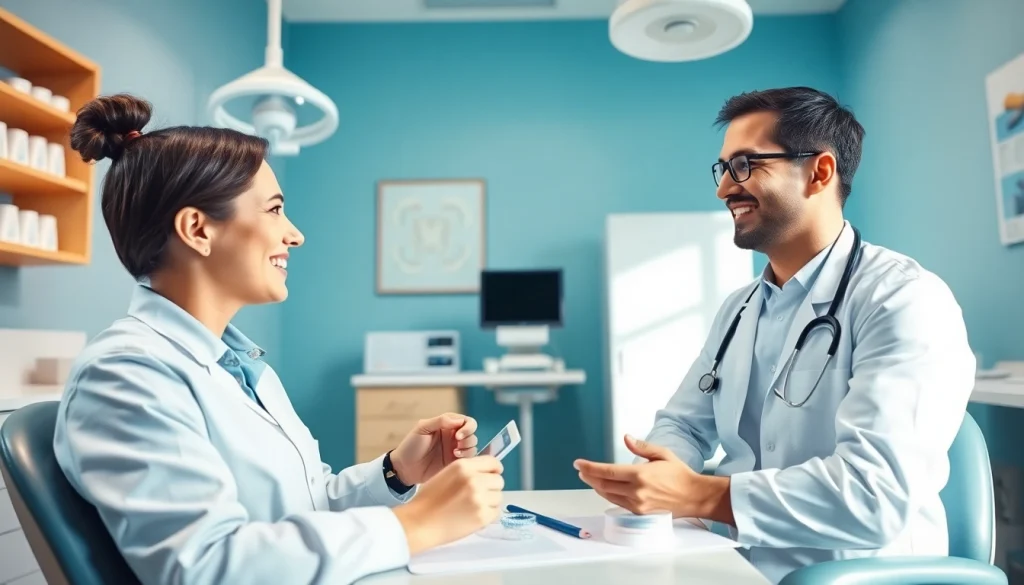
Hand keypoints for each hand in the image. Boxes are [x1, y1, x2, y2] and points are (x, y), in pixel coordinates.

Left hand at [391, 413, 477, 484]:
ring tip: (455, 453)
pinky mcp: (455, 462)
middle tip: (458, 444)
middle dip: (468, 438)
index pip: (466, 421)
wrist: (404, 468)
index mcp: (446, 425)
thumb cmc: (410, 446)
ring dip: (468, 448)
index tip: (458, 435)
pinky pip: (469, 458)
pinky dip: (467, 457)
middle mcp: (453, 436)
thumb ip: (440, 421)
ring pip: (473, 445)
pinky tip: (455, 458)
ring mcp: (455, 449)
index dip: (467, 427)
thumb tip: (459, 420)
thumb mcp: (422, 428)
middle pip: (472, 433)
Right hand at [393, 456, 503, 554]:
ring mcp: (479, 498)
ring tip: (473, 507)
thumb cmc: (429, 500)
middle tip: (478, 496)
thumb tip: (488, 474)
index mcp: (463, 466)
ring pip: (499, 497)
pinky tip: (473, 516)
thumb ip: (468, 471)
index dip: (494, 470)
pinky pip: (496, 512)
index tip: (491, 477)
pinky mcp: (482, 516)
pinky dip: (488, 515)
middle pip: (499, 481)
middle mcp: (474, 479)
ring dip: (490, 502)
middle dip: (491, 488)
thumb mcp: (447, 474)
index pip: (493, 462)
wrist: (420, 523)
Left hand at [574, 435, 733, 523]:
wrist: (694, 496)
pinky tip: (604, 487)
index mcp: (640, 475)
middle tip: (581, 469)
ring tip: (589, 477)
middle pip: (603, 484)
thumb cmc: (680, 474)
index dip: (589, 468)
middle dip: (589, 476)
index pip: (607, 471)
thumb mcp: (662, 454)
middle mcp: (636, 491)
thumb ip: (642, 447)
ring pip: (608, 495)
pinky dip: (608, 494)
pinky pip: (618, 502)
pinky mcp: (639, 512)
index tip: (578, 463)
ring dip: (596, 486)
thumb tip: (626, 438)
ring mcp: (637, 504)